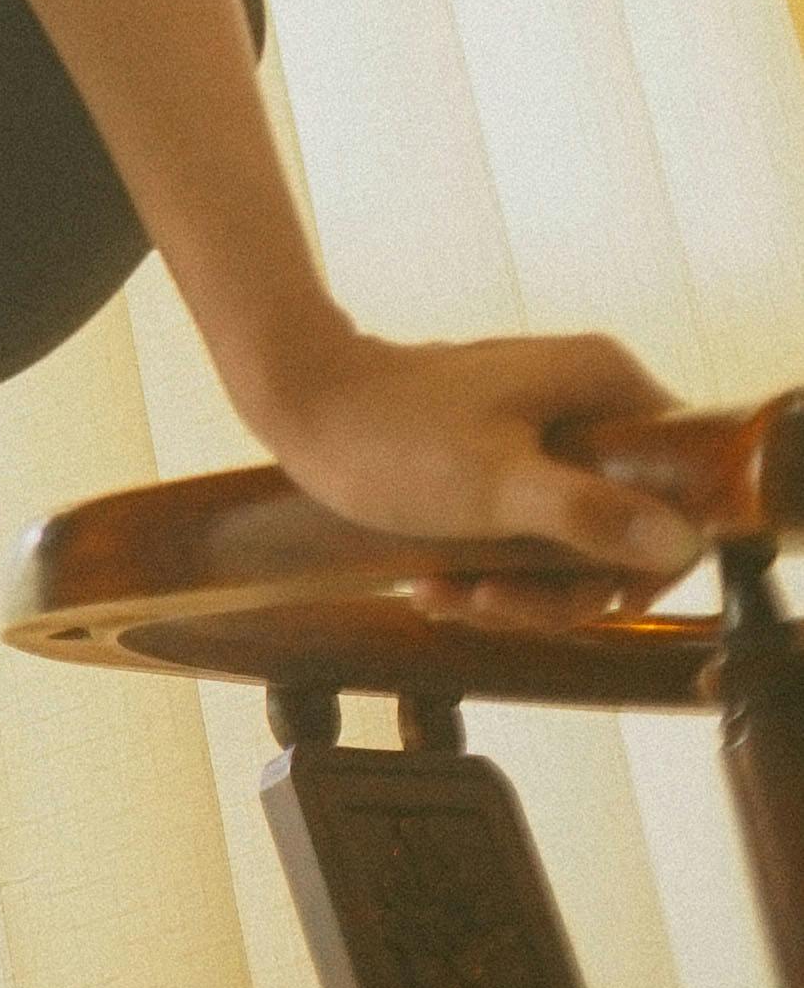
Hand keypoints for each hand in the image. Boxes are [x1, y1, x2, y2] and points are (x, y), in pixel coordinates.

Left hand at [258, 316, 700, 619]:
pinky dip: (488, 572)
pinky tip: (434, 583)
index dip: (648, 559)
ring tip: (447, 593)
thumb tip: (680, 542)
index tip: (595, 597)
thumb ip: (589, 514)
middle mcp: (591, 404)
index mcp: (607, 386)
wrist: (300, 404)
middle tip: (492, 601)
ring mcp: (549, 434)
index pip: (687, 487)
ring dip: (514, 589)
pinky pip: (528, 538)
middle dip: (558, 587)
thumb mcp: (495, 486)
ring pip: (570, 545)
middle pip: (623, 529)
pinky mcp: (509, 463)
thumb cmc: (392, 437)